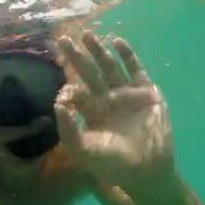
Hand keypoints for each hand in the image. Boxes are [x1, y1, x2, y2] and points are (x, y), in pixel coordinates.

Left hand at [54, 30, 174, 189]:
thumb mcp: (83, 150)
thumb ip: (68, 129)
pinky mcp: (146, 92)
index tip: (63, 87)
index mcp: (91, 110)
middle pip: (88, 72)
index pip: (76, 91)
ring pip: (109, 66)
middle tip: (62, 40)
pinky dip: (127, 56)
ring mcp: (126, 93)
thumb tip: (57, 103)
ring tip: (86, 34)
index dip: (68, 86)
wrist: (147, 171)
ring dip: (98, 50)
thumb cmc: (113, 164)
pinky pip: (135, 70)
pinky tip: (117, 42)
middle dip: (76, 57)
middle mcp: (106, 98)